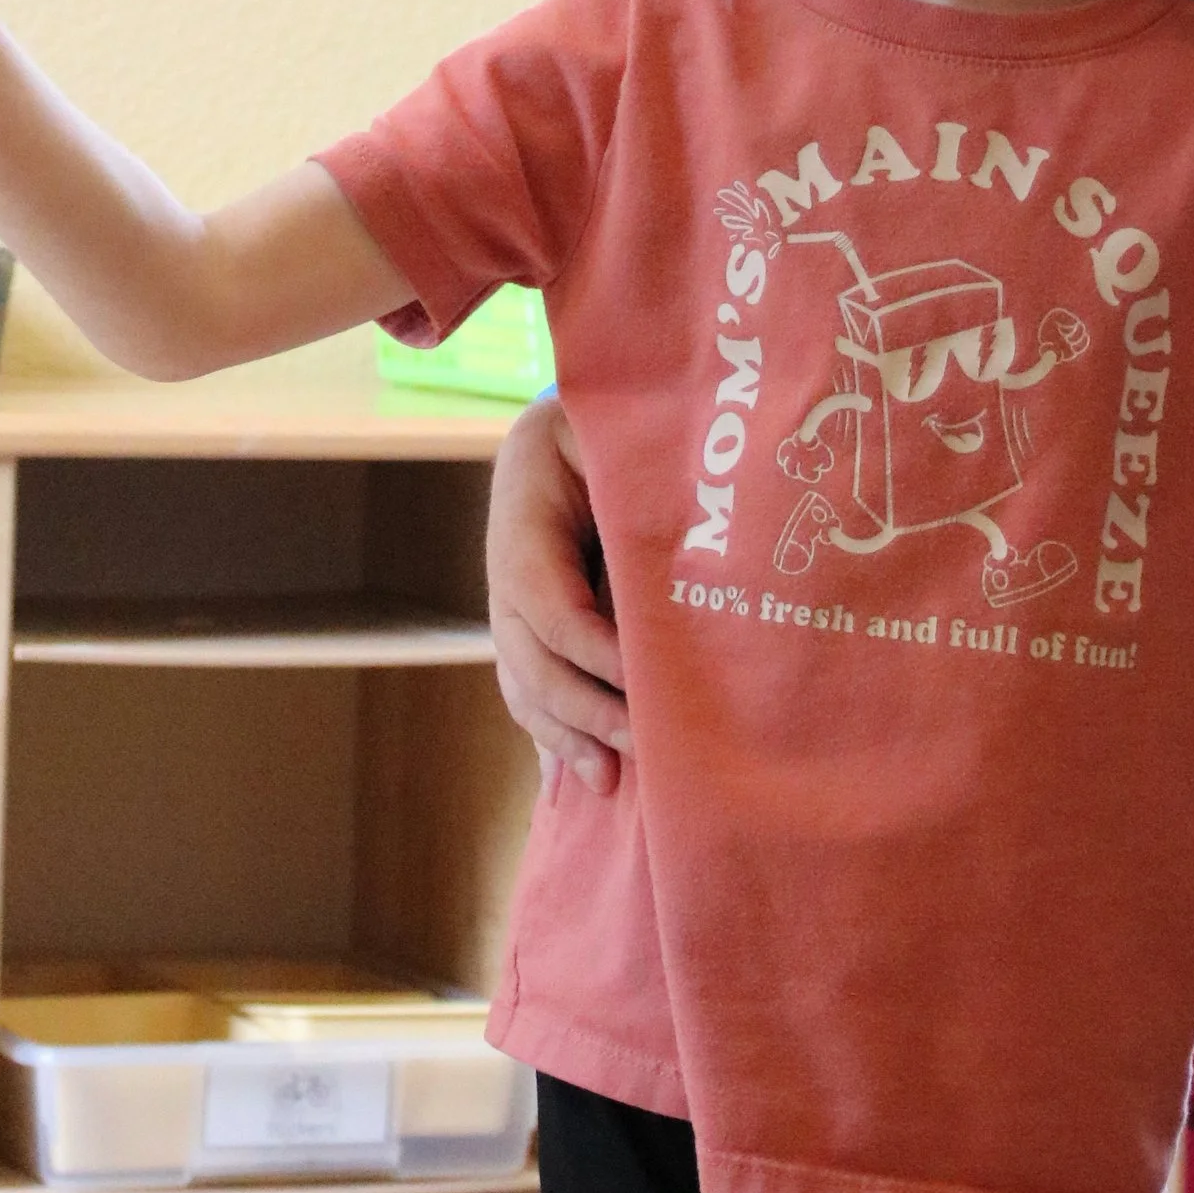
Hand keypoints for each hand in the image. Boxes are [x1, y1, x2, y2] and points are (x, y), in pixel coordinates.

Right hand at [487, 395, 627, 788]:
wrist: (584, 413)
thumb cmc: (624, 419)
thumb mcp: (628, 441)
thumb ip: (645, 501)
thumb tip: (686, 585)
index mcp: (524, 502)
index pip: (549, 601)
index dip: (594, 649)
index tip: (645, 682)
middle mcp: (507, 558)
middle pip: (530, 653)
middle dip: (584, 708)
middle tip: (643, 744)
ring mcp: (509, 592)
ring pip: (523, 679)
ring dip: (563, 733)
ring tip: (606, 779)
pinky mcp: (527, 619)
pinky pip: (527, 684)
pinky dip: (550, 732)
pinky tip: (567, 779)